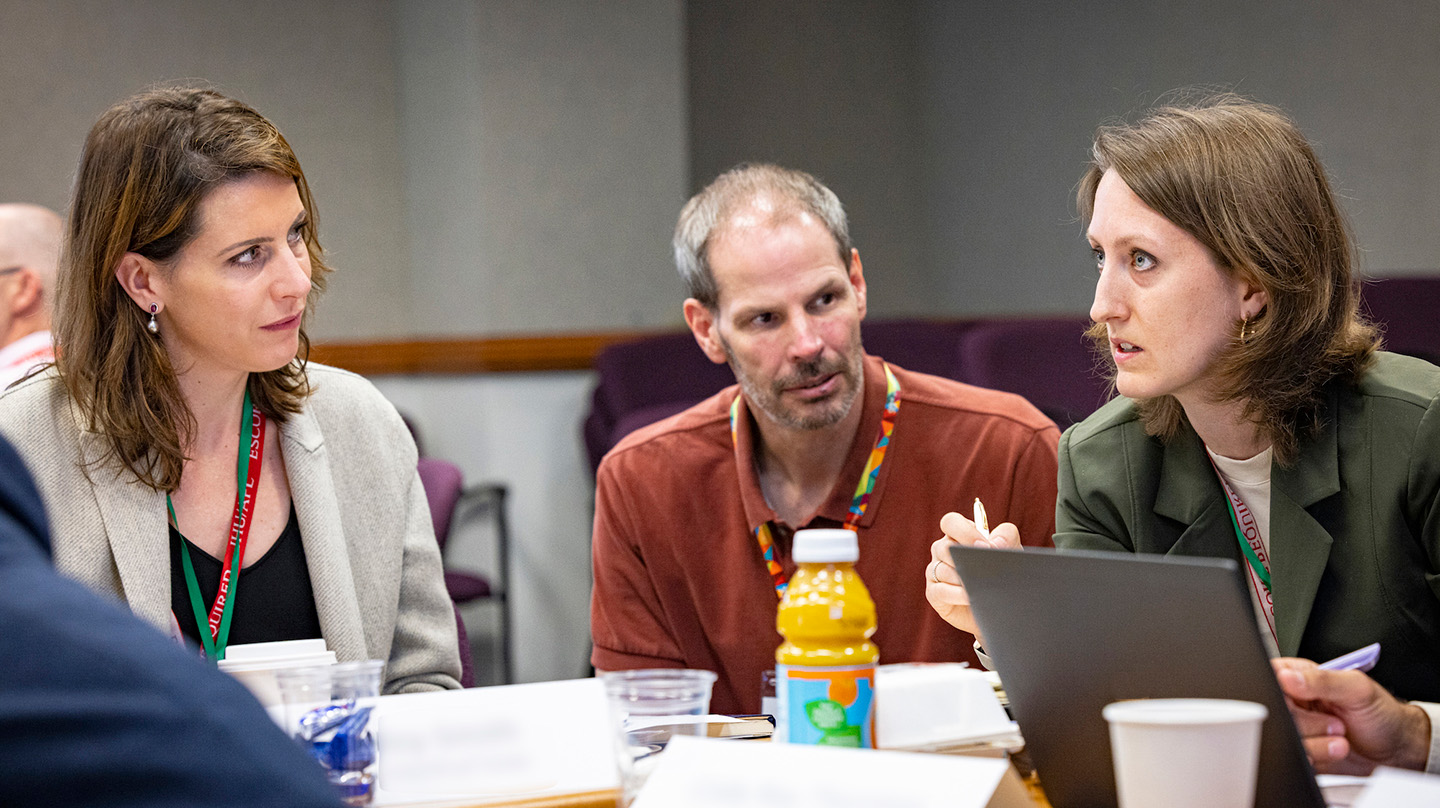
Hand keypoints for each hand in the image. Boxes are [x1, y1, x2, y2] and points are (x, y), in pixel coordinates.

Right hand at [925, 511, 1022, 641]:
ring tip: (979, 586)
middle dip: (965, 558)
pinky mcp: (934, 593)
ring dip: (962, 578)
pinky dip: (957, 594)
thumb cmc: (1001, 575)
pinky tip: (970, 597)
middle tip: (986, 569)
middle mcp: (943, 550)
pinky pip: (940, 590)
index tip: (985, 546)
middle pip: (944, 547)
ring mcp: (935, 571)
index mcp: (959, 535)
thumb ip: (1006, 538)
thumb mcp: (1011, 553)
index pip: (951, 522)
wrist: (998, 608)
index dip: (965, 531)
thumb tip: (995, 543)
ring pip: (942, 570)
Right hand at [1272, 657, 1430, 773]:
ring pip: (1282, 736)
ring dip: (1315, 743)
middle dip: (1307, 724)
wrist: (1395, 749)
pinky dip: (1313, 757)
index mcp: (1300, 677)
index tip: (1300, 703)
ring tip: (1339, 738)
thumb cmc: (1380, 713)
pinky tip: (1332, 751)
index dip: (1280, 693)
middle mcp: (1294, 701)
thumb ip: (1322, 680)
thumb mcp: (1356, 688)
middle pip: (1275, 712)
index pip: (1271, 678)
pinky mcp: (1299, 748)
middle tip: (1334, 723)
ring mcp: (1296, 726)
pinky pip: (1291, 754)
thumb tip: (1287, 677)